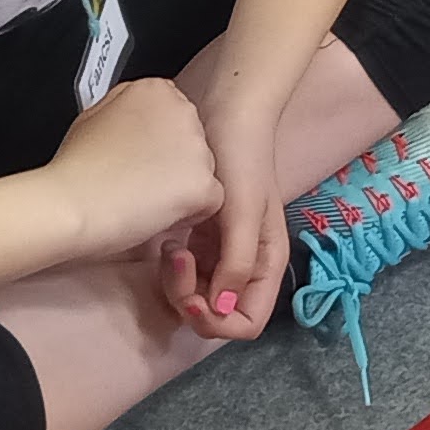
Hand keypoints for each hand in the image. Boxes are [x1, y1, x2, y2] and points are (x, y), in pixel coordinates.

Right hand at [43, 76, 223, 262]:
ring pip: (203, 172)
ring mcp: (196, 146)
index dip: (158, 146)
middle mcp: (182, 111)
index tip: (140, 159)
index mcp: (155, 90)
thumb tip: (137, 118)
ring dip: (181, 189)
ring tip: (144, 199)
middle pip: (193, 144)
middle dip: (175, 165)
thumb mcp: (93, 115)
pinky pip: (211, 202)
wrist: (71, 202)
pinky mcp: (203, 182)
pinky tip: (156, 213)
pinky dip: (189, 213)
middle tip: (141, 182)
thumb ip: (126, 108)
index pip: (176, 118)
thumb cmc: (75, 168)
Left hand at [162, 103, 286, 343]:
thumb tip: (220, 311)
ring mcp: (220, 250)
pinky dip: (171, 264)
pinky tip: (165, 235)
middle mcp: (243, 263)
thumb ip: (237, 261)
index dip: (217, 321)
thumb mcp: (244, 210)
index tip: (192, 297)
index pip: (246, 322)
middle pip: (217, 312)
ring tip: (169, 243)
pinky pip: (184, 268)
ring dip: (177, 281)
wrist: (223, 107)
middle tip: (174, 259)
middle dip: (191, 298)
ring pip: (197, 292)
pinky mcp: (198, 234)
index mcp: (264, 263)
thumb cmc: (241, 156)